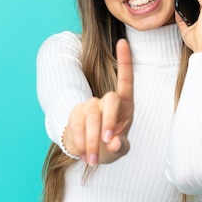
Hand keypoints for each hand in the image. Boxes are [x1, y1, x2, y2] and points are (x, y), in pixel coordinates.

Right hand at [63, 39, 133, 164]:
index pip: (125, 79)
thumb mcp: (120, 150)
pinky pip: (76, 122)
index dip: (124, 60)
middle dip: (109, 121)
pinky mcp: (75, 114)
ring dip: (92, 138)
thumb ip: (120, 147)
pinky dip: (80, 139)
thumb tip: (115, 143)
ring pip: (91, 113)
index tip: (122, 42)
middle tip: (109, 142)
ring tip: (93, 159)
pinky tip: (83, 153)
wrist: (90, 153)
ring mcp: (90, 105)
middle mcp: (107, 100)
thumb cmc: (111, 147)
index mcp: (125, 104)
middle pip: (109, 100)